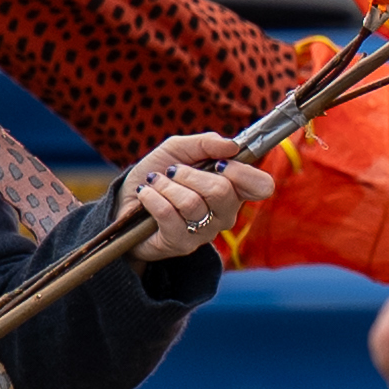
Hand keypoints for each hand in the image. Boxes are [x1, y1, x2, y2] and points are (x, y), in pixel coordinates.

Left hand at [119, 131, 276, 259]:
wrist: (127, 200)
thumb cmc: (159, 173)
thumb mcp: (179, 149)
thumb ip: (205, 143)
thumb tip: (232, 146)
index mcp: (233, 190)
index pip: (261, 186)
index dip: (242, 171)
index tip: (217, 163)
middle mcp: (225, 214)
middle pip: (221, 191)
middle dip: (189, 174)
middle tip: (172, 171)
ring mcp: (205, 233)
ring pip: (192, 203)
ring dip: (166, 186)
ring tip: (155, 182)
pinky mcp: (182, 244)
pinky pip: (169, 215)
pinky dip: (152, 198)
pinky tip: (145, 195)